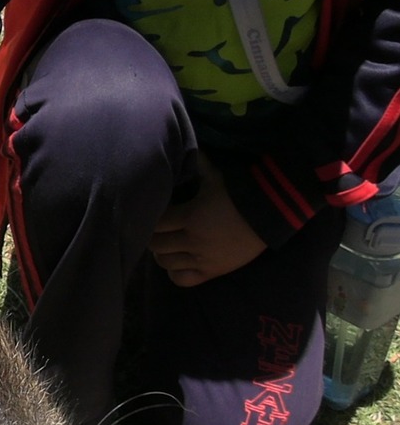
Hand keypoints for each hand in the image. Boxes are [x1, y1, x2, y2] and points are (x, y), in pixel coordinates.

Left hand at [149, 154, 266, 286]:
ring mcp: (203, 259)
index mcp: (191, 216)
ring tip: (166, 244)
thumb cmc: (242, 191)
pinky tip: (177, 261)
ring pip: (165, 262)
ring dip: (162, 253)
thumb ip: (197, 163)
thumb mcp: (216, 176)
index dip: (152, 218)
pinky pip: (182, 280)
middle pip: (156, 244)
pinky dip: (174, 272)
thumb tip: (185, 144)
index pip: (157, 223)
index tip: (155, 213)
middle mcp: (194, 241)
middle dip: (154, 235)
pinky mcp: (213, 271)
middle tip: (159, 229)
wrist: (273, 213)